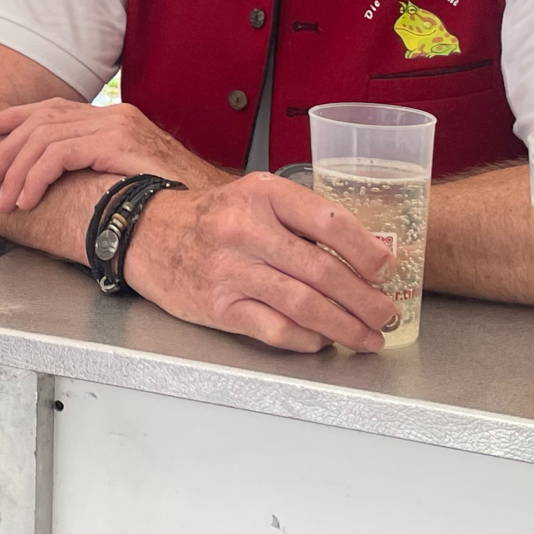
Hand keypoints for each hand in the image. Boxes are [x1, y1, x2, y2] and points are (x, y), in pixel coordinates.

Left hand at [0, 98, 212, 211]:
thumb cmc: (173, 198)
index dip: (17, 117)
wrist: (210, 205)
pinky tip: (28, 198)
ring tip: (5, 200)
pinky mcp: (117, 144)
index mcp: (114, 118)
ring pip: (45, 138)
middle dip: (8, 149)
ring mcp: (116, 127)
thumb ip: (98, 167)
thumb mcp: (128, 175)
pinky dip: (36, 177)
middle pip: (43, 120)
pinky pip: (60, 154)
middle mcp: (113, 115)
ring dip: (17, 171)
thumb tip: (61, 180)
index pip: (54, 107)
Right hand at [121, 173, 399, 353]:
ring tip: (367, 336)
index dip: (366, 250)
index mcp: (263, 193)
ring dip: (345, 326)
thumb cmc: (211, 217)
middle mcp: (245, 229)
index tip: (386, 269)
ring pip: (304, 305)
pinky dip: (307, 339)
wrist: (147, 233)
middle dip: (365, 300)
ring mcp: (230, 270)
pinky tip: (322, 340)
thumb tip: (365, 253)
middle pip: (322, 272)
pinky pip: (276, 329)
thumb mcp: (255, 197)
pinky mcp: (218, 306)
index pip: (329, 221)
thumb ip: (302, 220)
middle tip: (386, 313)